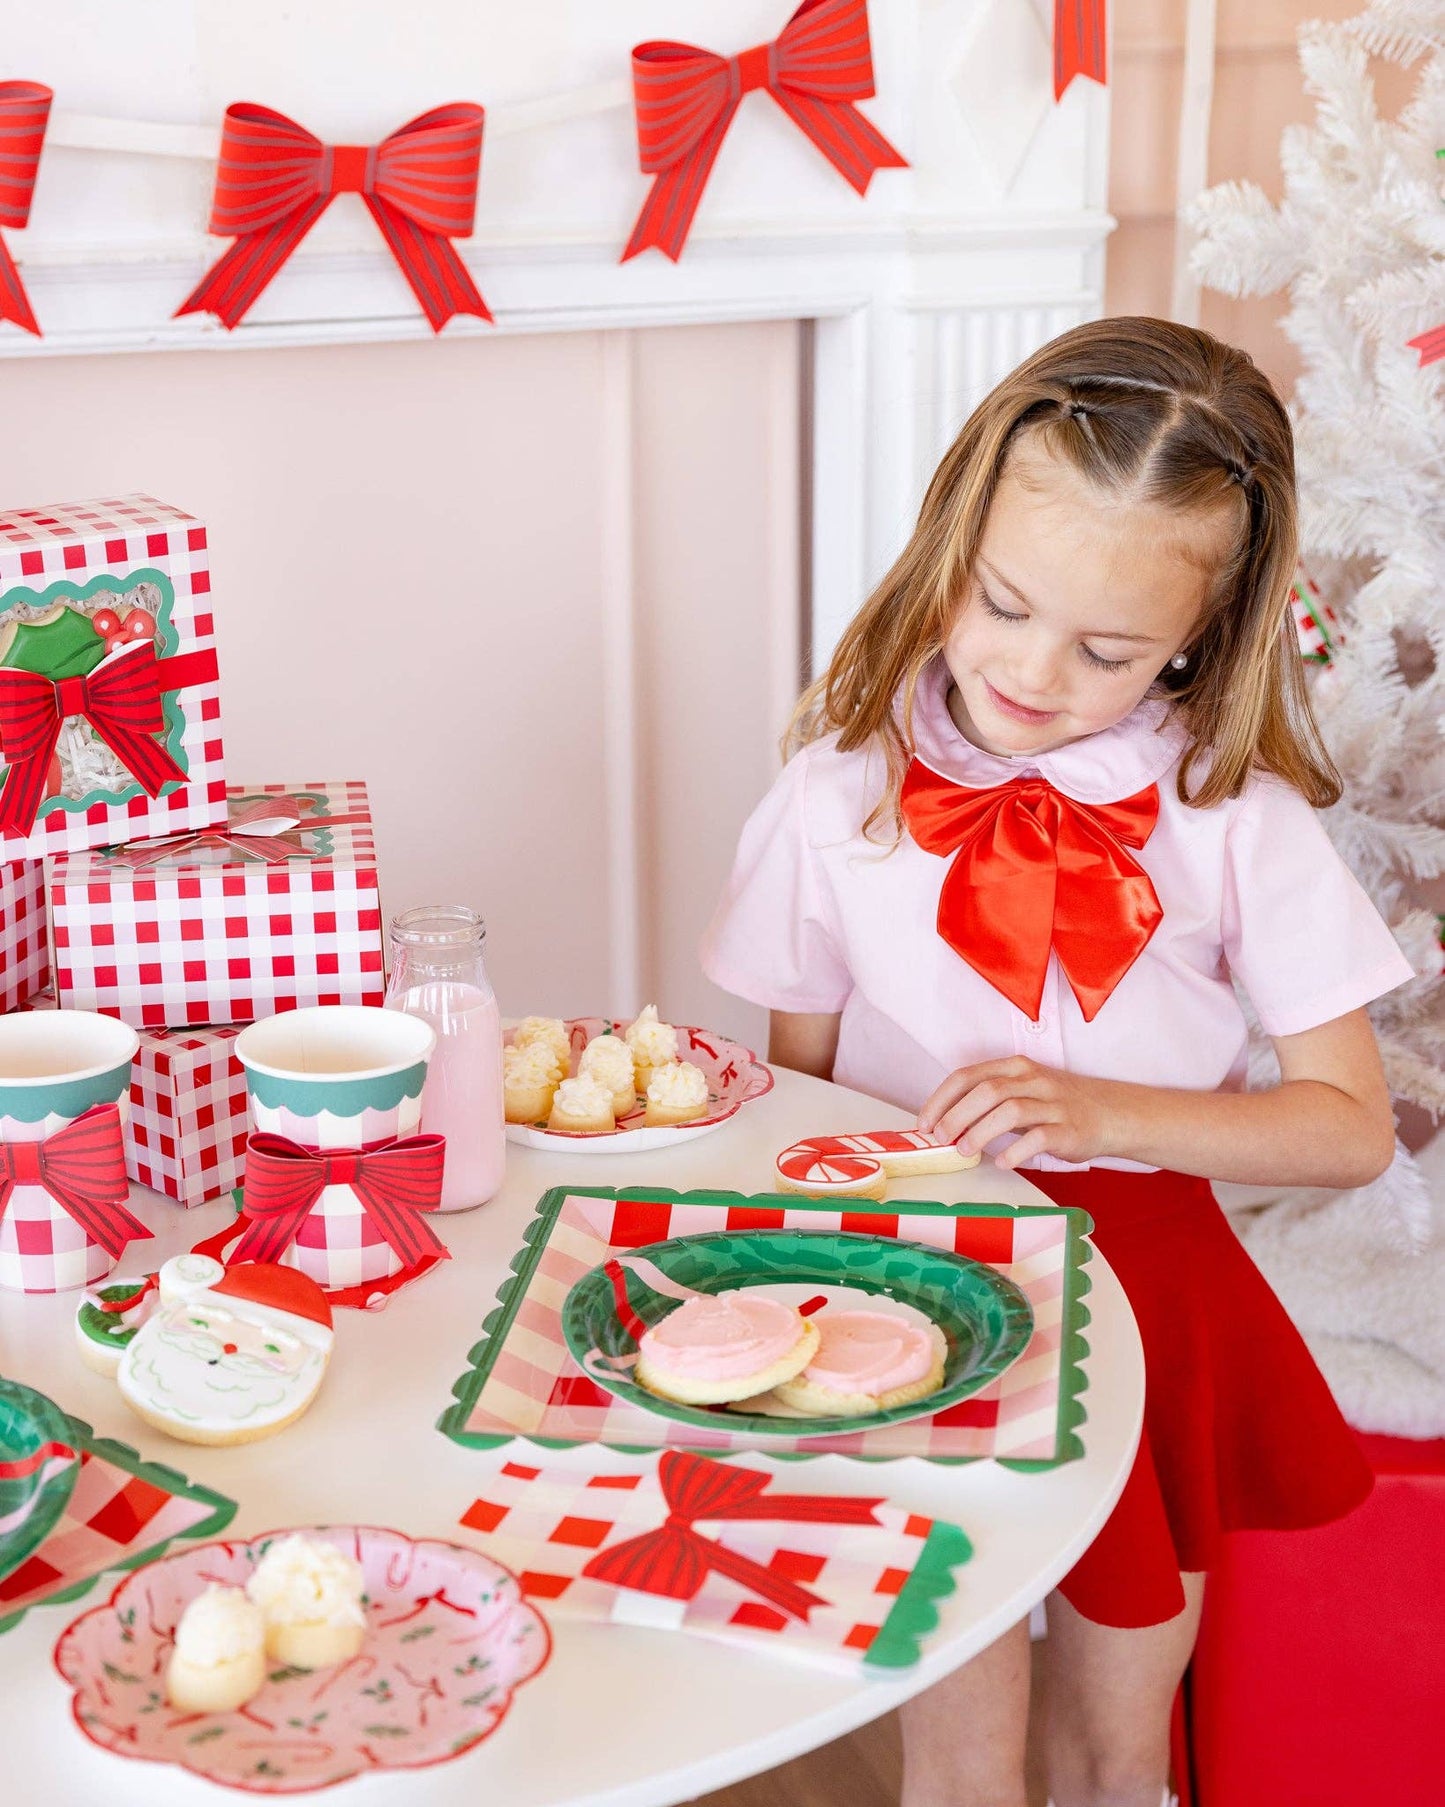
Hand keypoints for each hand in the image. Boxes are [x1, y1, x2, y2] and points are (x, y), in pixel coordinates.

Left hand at [917, 1057, 1126, 1170]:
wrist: (1111, 1113)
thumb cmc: (1057, 1105)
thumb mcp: (1022, 1091)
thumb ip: (988, 1102)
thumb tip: (946, 1124)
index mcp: (1015, 1067)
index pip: (968, 1076)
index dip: (941, 1099)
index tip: (924, 1122)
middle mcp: (1033, 1080)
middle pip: (986, 1091)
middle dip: (956, 1115)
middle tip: (939, 1137)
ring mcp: (1052, 1104)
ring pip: (1010, 1110)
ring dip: (980, 1131)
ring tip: (964, 1150)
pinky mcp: (1068, 1129)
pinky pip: (1038, 1138)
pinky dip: (1015, 1151)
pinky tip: (1002, 1162)